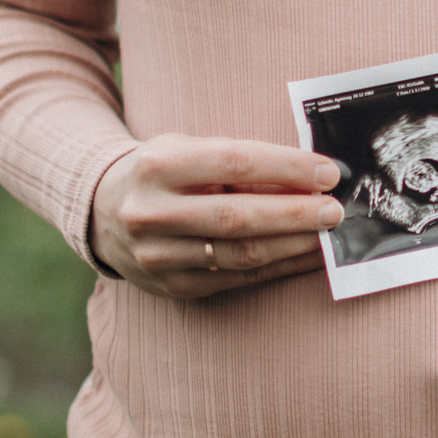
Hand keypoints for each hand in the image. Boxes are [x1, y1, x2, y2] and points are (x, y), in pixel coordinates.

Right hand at [91, 134, 342, 299]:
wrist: (102, 211)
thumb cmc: (163, 172)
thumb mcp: (188, 150)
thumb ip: (239, 162)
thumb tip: (310, 176)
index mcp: (157, 165)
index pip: (234, 162)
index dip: (286, 167)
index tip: (328, 172)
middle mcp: (151, 212)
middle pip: (237, 216)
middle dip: (295, 213)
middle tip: (335, 210)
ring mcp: (157, 255)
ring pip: (240, 254)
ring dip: (293, 245)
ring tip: (328, 235)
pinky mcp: (171, 286)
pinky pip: (237, 279)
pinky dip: (278, 267)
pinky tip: (306, 255)